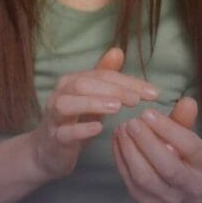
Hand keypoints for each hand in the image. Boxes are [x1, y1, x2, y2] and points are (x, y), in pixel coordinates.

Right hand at [31, 47, 158, 180]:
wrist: (48, 151)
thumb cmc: (73, 121)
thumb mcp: (89, 97)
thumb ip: (103, 76)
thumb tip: (117, 51)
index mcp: (70, 83)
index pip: (101, 76)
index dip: (127, 82)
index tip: (153, 92)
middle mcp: (59, 96)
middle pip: (82, 85)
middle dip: (111, 89)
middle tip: (137, 100)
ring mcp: (54, 118)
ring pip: (67, 105)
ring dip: (92, 103)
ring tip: (117, 108)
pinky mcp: (54, 139)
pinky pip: (64, 132)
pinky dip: (81, 129)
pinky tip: (99, 128)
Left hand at [112, 96, 201, 202]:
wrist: (173, 190)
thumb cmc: (181, 154)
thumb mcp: (186, 136)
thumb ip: (184, 120)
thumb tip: (188, 100)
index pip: (191, 147)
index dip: (169, 129)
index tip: (147, 112)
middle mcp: (192, 186)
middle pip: (168, 167)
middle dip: (147, 142)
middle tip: (131, 122)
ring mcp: (168, 197)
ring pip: (145, 177)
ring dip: (129, 150)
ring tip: (121, 129)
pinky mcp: (146, 201)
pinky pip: (129, 180)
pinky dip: (120, 158)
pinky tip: (116, 140)